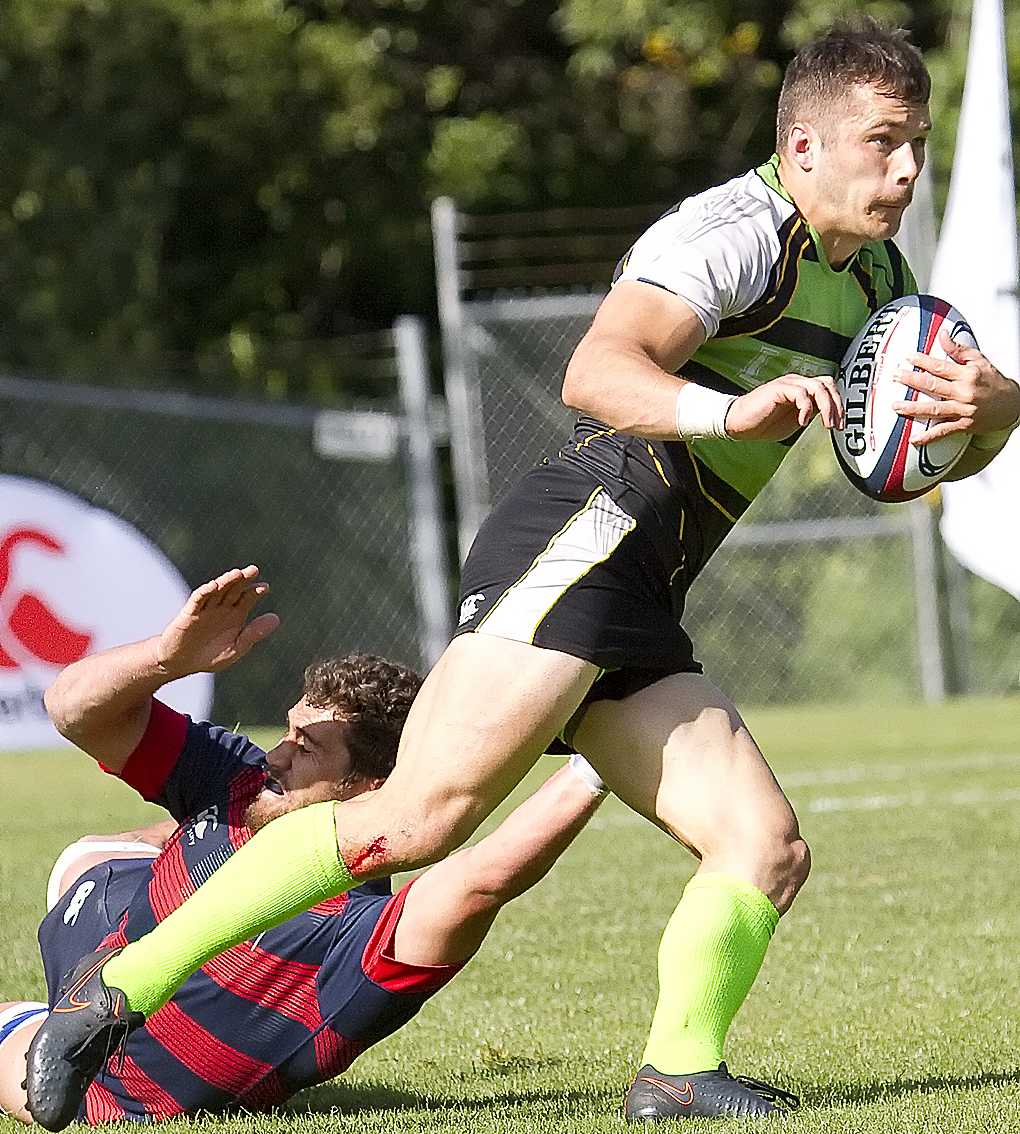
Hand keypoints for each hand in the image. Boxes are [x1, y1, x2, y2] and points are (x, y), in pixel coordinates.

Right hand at [155, 566, 279, 678]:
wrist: (180, 663)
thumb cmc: (209, 656)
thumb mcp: (236, 648)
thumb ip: (253, 634)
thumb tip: (276, 618)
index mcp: (235, 614)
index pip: (247, 597)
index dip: (255, 591)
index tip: (264, 587)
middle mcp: (221, 607)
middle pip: (234, 589)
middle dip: (243, 579)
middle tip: (254, 570)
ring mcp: (205, 608)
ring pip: (217, 590)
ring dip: (226, 581)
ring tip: (237, 574)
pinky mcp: (189, 613)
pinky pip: (198, 599)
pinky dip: (205, 592)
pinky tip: (214, 586)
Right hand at [723, 373, 842, 441]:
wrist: (739, 424)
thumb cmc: (764, 424)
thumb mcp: (795, 420)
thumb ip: (811, 414)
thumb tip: (830, 415)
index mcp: (802, 389)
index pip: (828, 388)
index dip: (838, 405)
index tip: (840, 426)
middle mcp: (797, 382)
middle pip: (827, 383)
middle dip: (836, 405)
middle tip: (836, 426)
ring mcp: (788, 384)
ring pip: (817, 387)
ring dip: (826, 408)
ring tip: (826, 425)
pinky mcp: (778, 389)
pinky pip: (801, 394)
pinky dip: (806, 409)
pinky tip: (801, 423)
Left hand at [893, 328, 1019, 443]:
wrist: (1012, 404)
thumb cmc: (994, 382)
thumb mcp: (979, 361)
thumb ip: (958, 349)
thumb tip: (942, 335)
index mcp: (967, 375)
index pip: (940, 366)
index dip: (922, 361)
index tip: (906, 357)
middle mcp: (964, 392)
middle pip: (933, 385)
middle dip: (911, 380)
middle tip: (895, 376)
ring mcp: (963, 410)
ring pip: (934, 409)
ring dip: (913, 408)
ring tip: (896, 406)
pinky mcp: (963, 425)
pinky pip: (943, 431)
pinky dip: (928, 436)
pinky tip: (913, 438)